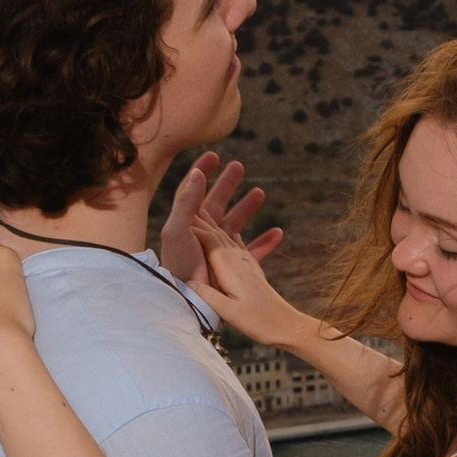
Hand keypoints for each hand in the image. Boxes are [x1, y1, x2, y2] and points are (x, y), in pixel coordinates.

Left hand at [161, 155, 282, 289]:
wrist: (188, 301)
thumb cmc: (179, 266)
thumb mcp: (178, 230)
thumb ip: (186, 202)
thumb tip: (197, 173)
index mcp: (188, 223)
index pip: (193, 191)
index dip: (201, 171)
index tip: (214, 155)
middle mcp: (203, 235)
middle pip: (216, 203)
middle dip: (227, 184)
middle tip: (239, 166)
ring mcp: (218, 251)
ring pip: (236, 224)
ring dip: (247, 208)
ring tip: (260, 192)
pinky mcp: (232, 268)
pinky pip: (252, 252)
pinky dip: (265, 242)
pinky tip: (278, 232)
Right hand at [189, 217, 313, 347]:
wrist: (288, 327)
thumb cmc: (260, 321)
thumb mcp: (229, 311)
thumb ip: (207, 294)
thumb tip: (187, 280)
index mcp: (227, 265)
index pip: (204, 237)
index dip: (190, 223)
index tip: (176, 210)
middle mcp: (237, 259)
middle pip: (215, 231)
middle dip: (201, 213)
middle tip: (187, 193)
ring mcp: (246, 263)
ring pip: (227, 236)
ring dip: (216, 220)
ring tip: (205, 206)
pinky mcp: (252, 271)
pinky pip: (239, 248)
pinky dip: (231, 237)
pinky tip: (233, 232)